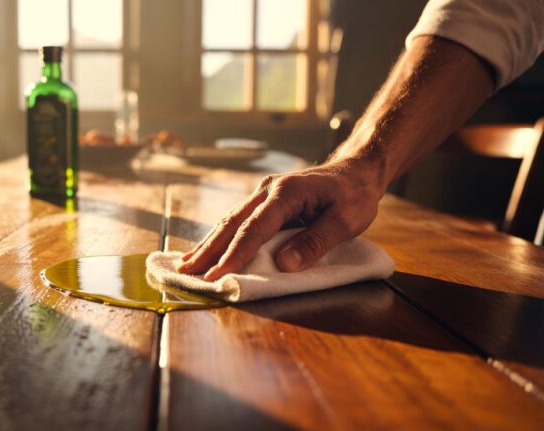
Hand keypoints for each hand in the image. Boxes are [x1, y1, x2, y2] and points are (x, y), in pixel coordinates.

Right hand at [177, 159, 384, 280]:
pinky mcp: (262, 200)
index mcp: (286, 193)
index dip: (235, 255)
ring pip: (229, 221)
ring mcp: (262, 193)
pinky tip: (207, 249)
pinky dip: (220, 237)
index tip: (218, 276)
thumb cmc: (354, 195)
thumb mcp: (346, 221)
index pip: (254, 229)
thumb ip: (315, 242)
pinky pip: (237, 220)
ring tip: (188, 265)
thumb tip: (284, 265)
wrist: (356, 171)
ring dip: (208, 244)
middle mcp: (267, 190)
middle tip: (188, 273)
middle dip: (209, 251)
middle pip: (232, 224)